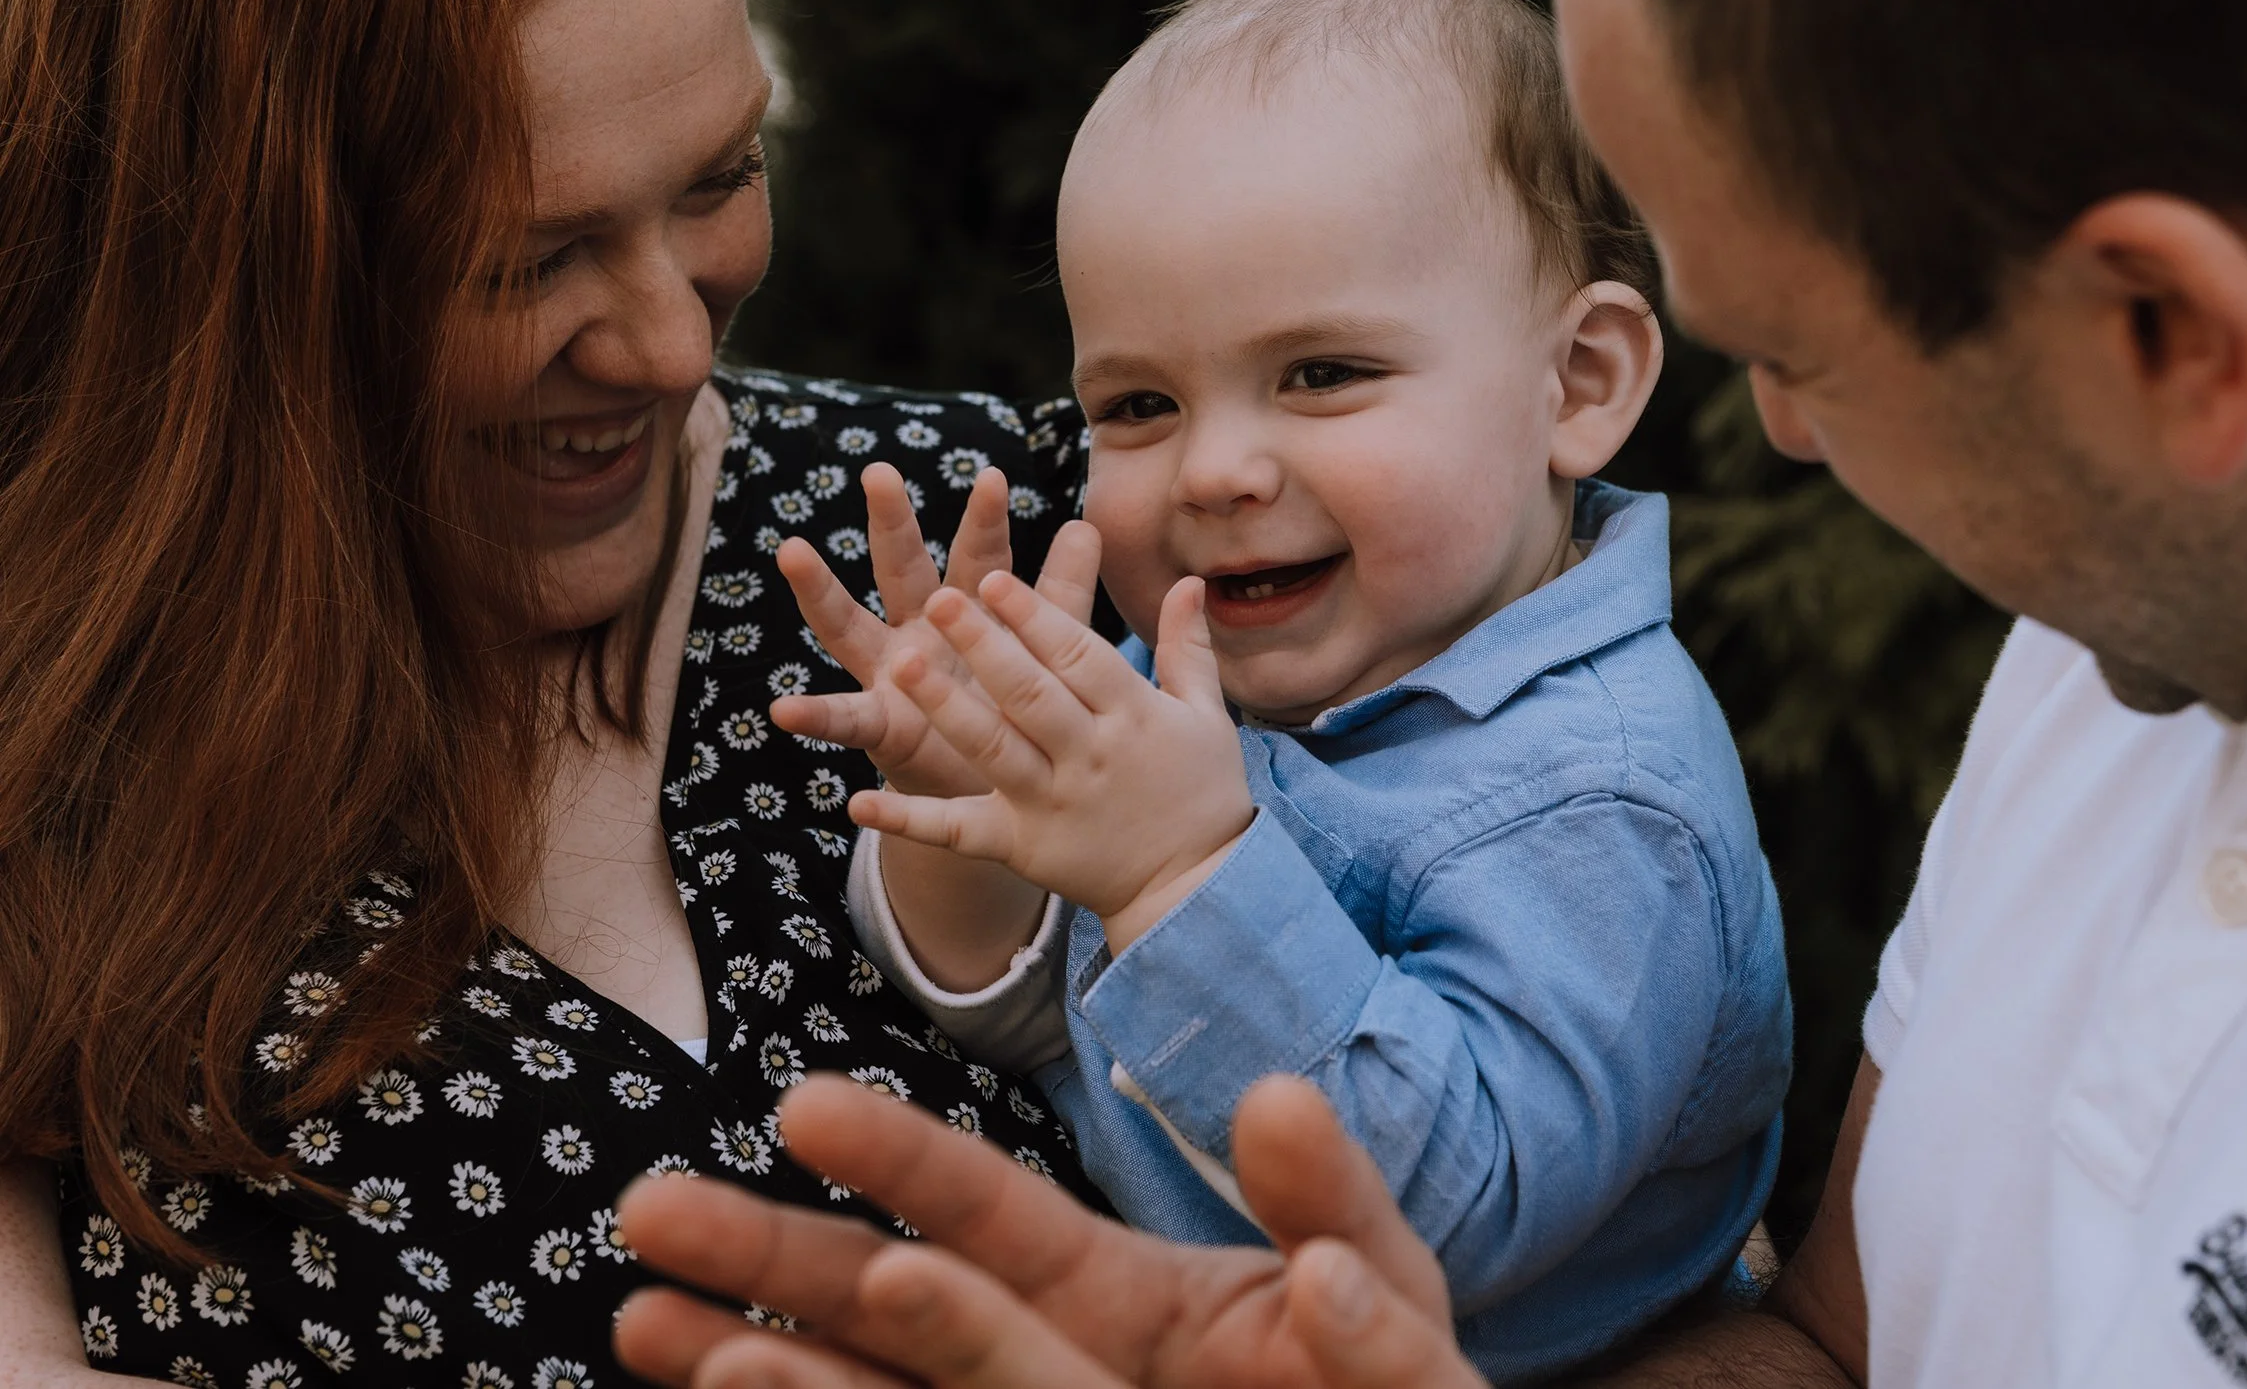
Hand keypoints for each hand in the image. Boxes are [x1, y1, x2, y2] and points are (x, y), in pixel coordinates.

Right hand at [613, 1074, 1481, 1388]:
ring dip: (774, 1374)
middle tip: (649, 1209)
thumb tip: (1275, 1095)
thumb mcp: (1389, 1295)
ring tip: (650, 1329)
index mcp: (1123, 1295)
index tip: (805, 1107)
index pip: (994, 1215)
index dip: (904, 1162)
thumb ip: (1334, 1207)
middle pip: (895, 1307)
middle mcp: (1050, 1365)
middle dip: (779, 1261)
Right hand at [770, 463, 1100, 797]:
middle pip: (903, 567)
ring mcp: (892, 673)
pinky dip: (814, 716)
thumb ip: (1062, 591)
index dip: (986, 519)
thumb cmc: (1022, 704)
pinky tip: (784, 710)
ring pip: (849, 624)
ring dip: (820, 588)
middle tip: (879, 472)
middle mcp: (920, 628)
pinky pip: (844, 719)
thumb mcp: (1049, 648)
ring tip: (791, 550)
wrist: (1006, 784)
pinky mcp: (882, 725)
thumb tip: (1086, 524)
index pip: (978, 554)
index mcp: (967, 606)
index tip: (994, 477)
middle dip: (892, 522)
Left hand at [847, 571, 1253, 944]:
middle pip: (1029, 694)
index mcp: (1134, 717)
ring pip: (991, 748)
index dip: (1036, 617)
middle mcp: (1089, 756)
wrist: (1196, 891)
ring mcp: (1051, 803)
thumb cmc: (1202, 792)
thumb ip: (1187, 647)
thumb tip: (1187, 581)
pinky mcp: (1021, 847)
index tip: (994, 579)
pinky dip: (908, 822)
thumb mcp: (1205, 716)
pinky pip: (958, 833)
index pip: (1079, 656)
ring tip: (902, 664)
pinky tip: (858, 804)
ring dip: (945, 706)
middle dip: (985, 645)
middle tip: (941, 600)